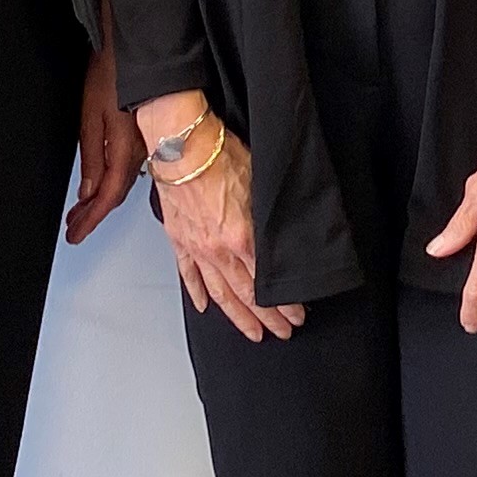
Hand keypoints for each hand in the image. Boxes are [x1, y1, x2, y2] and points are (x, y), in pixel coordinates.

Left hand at [66, 34, 146, 245]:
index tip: (74, 236)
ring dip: (101, 199)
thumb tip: (87, 192)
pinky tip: (102, 184)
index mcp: (125, 149)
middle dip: (93, 214)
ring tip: (80, 211)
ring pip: (124, 183)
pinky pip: (130, 169)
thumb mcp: (90, 117)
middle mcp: (141, 152)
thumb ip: (91, 157)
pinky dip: (112, 183)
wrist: (135, 46)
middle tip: (73, 228)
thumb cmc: (110, 75)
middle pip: (116, 194)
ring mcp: (146, 144)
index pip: (108, 196)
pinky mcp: (146, 135)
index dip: (91, 220)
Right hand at [146, 120, 302, 342]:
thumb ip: (269, 218)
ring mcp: (196, 248)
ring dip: (238, 316)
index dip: (285, 304)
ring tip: (252, 332)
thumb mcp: (259, 185)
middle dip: (267, 318)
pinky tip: (206, 307)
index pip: (268, 283)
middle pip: (246, 296)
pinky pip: (189, 275)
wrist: (181, 144)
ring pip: (220, 294)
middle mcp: (218, 250)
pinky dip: (198, 293)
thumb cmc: (219, 154)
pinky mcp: (179, 240)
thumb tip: (285, 237)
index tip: (296, 315)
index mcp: (242, 238)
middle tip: (282, 332)